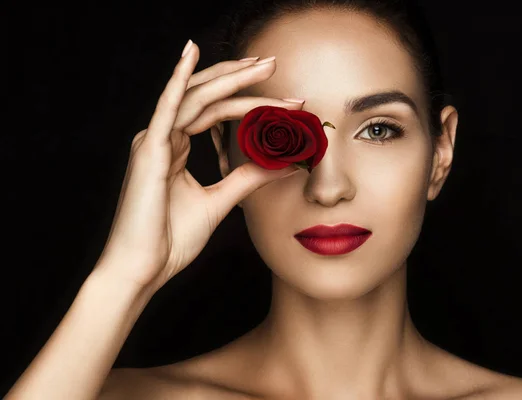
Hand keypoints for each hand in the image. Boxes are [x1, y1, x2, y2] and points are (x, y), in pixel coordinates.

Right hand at [94, 41, 302, 291]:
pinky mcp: (149, 151)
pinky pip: (166, 107)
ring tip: (264, 66)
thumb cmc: (171, 239)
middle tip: (274, 64)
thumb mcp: (220, 201)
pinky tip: (190, 54)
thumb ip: (249, 178)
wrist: (143, 269)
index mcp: (175, 148)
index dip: (250, 102)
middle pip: (208, 97)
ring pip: (197, 98)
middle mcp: (163, 138)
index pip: (216, 113)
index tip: (288, 104)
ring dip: (231, 79)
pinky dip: (179, 80)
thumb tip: (286, 164)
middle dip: (242, 79)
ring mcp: (154, 141)